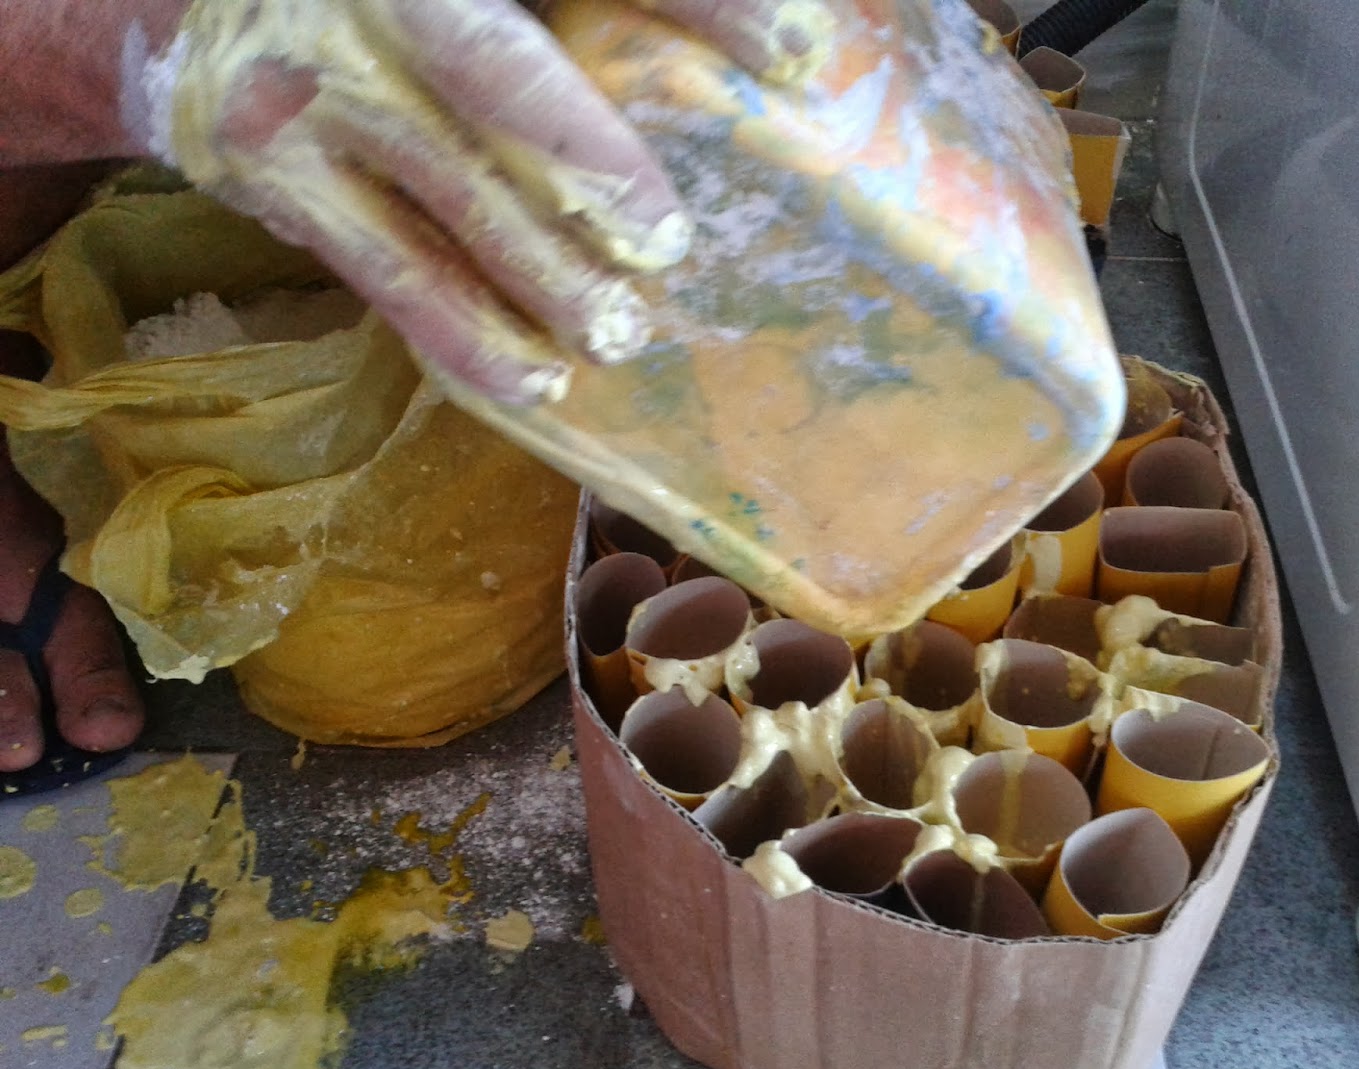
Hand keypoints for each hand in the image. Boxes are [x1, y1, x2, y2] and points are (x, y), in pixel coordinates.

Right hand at [123, 0, 832, 403]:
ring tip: (616, 336)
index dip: (701, 1)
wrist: (203, 9)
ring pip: (441, 192)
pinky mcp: (270, 177)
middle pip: (496, 77)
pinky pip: (385, 270)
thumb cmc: (389, 3)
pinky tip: (530, 383)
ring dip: (537, 278)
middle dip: (591, 162)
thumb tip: (785, 59)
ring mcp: (304, 88)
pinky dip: (461, 334)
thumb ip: (594, 13)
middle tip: (669, 244)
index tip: (797, 55)